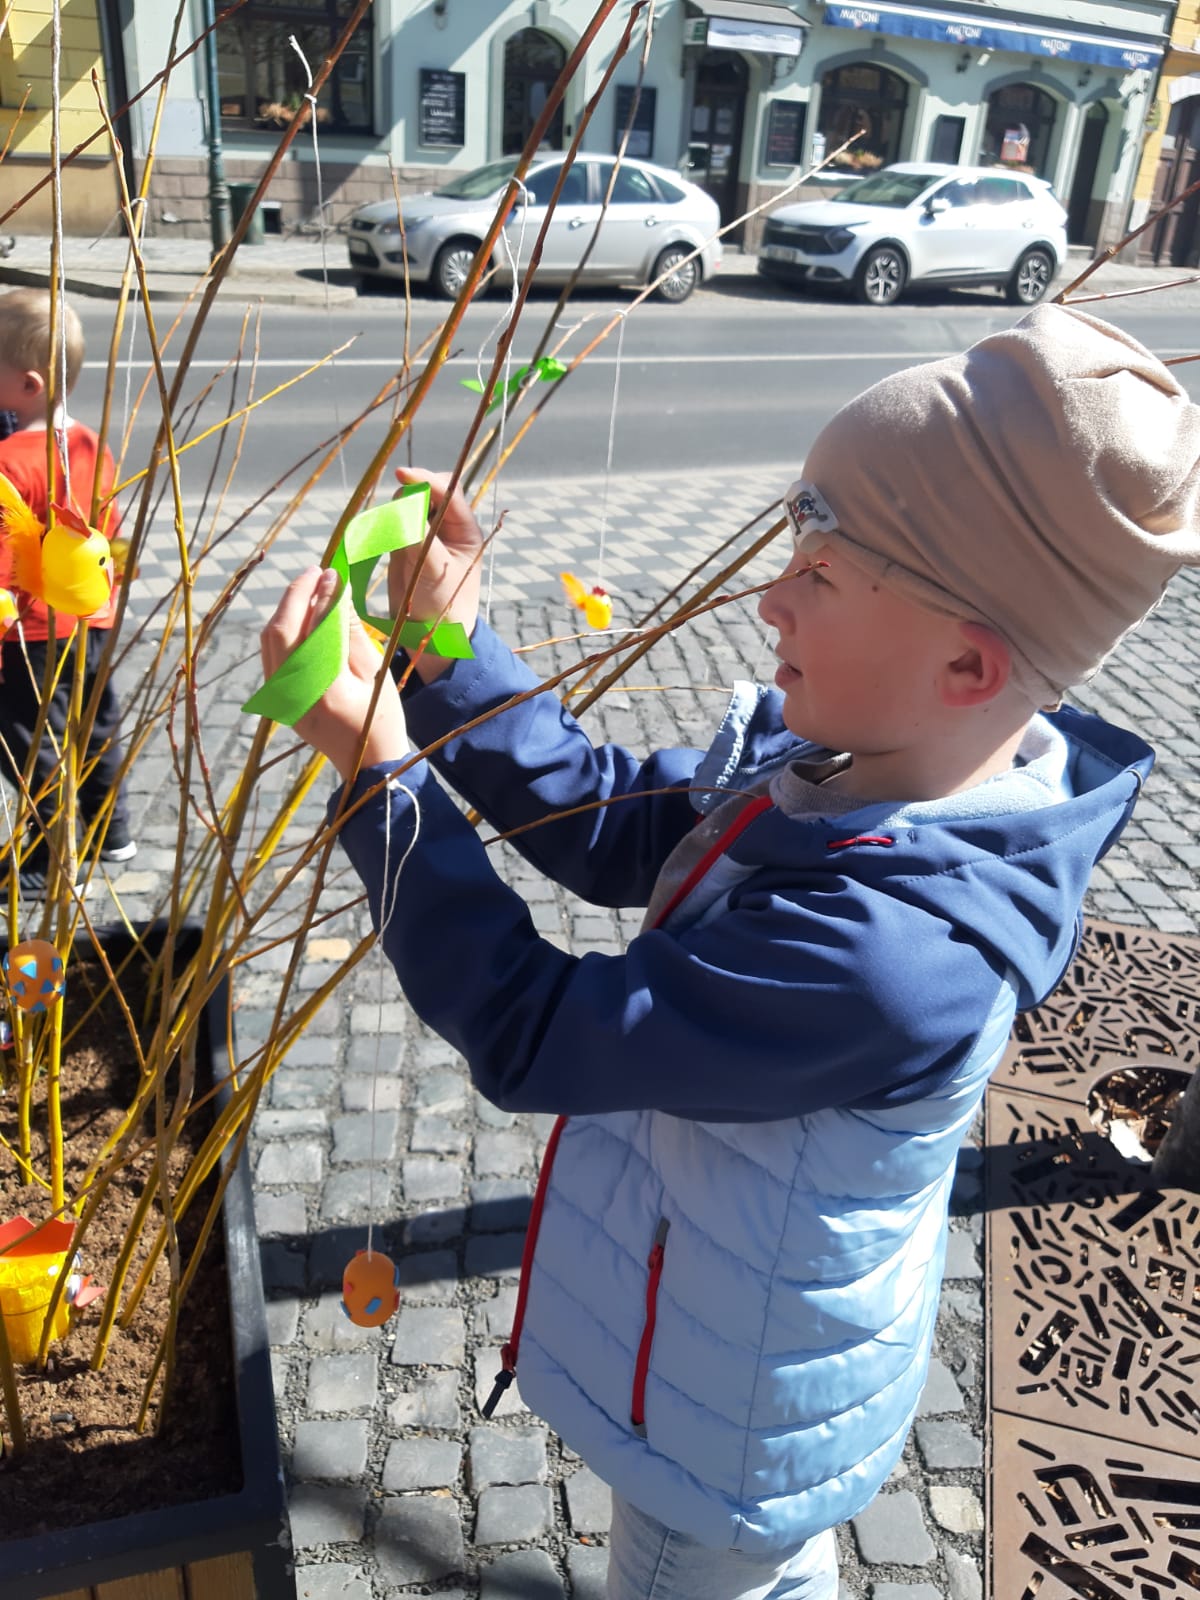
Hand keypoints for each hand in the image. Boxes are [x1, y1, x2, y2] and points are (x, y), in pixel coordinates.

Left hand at [261, 567, 408, 782]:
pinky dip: (284, 631)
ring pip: (270, 640)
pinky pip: (272, 655)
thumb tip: (336, 589)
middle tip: (317, 572)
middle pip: (280, 630)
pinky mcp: (278, 699)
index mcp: (323, 687)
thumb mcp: (374, 671)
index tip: (332, 571)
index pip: (314, 626)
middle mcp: (292, 691)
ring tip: (311, 589)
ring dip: (287, 610)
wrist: (368, 763)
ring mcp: (280, 697)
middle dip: (296, 595)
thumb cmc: (381, 717)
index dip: (321, 594)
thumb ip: (350, 630)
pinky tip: (302, 616)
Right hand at [390, 467, 482, 682]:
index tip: (403, 475)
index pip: (448, 491)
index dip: (426, 479)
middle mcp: (446, 527)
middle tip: (397, 508)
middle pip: (427, 491)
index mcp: (464, 530)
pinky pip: (393, 523)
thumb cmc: (444, 606)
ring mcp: (425, 534)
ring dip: (397, 510)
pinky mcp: (405, 545)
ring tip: (392, 535)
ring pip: (407, 505)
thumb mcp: (435, 570)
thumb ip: (419, 538)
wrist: (430, 636)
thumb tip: (402, 508)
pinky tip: (381, 535)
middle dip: (411, 492)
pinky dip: (386, 524)